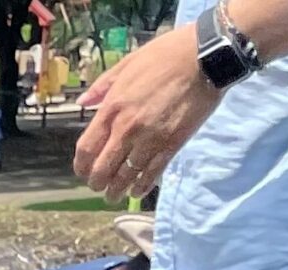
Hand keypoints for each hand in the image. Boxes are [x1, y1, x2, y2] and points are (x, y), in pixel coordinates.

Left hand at [74, 30, 221, 201]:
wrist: (206, 56)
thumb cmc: (166, 55)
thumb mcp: (126, 64)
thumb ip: (101, 86)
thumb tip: (82, 102)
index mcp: (112, 108)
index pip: (86, 149)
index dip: (81, 166)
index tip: (82, 171)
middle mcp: (127, 128)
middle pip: (102, 168)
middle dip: (97, 182)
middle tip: (98, 186)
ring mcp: (151, 138)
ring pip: (126, 174)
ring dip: (117, 189)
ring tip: (113, 195)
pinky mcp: (173, 143)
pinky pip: (153, 171)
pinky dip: (142, 185)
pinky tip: (137, 191)